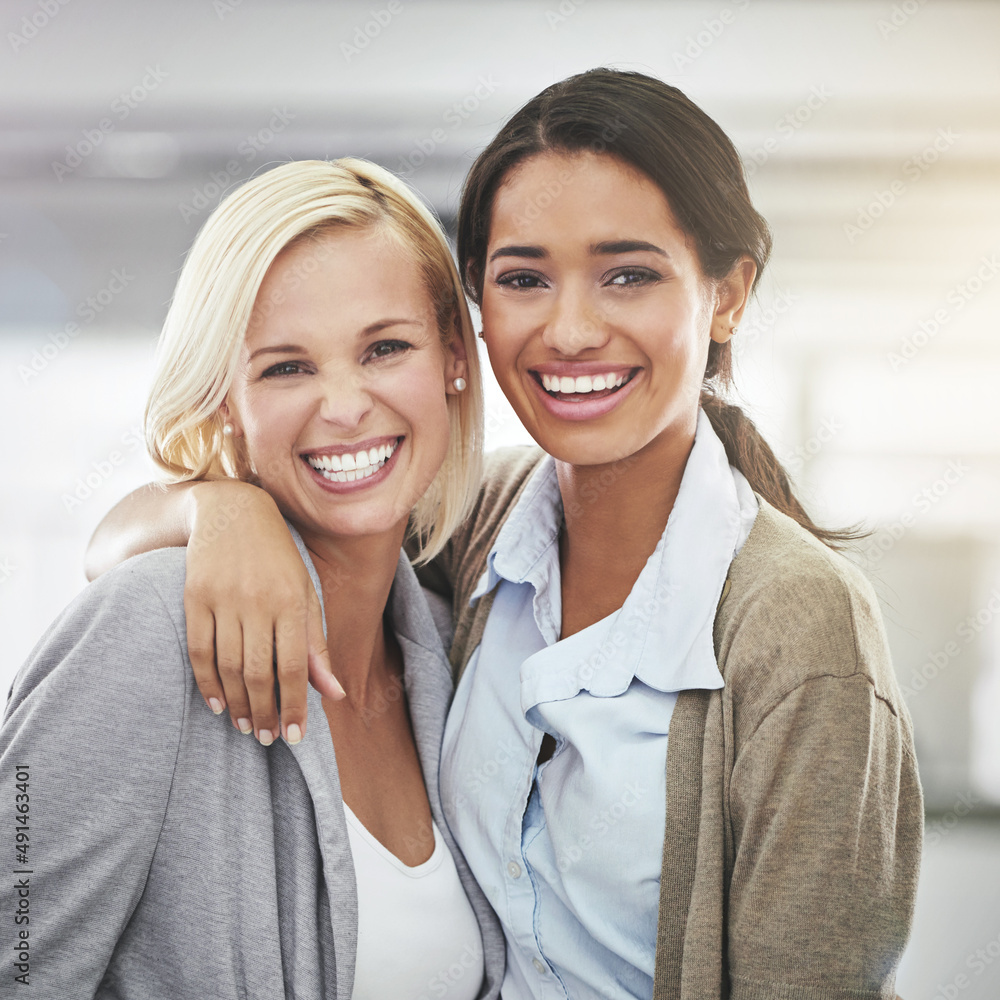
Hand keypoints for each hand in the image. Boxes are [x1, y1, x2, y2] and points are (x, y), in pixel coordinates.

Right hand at [182, 480, 343, 743]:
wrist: (232, 512)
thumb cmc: (279, 558)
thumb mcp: (306, 593)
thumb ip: (317, 644)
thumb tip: (334, 693)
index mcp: (291, 600)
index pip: (296, 665)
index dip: (295, 704)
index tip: (295, 736)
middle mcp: (257, 601)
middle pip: (259, 672)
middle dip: (265, 712)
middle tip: (268, 738)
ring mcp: (223, 599)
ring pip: (228, 666)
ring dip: (237, 703)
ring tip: (246, 726)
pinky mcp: (194, 597)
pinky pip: (198, 650)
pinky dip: (206, 682)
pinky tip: (216, 703)